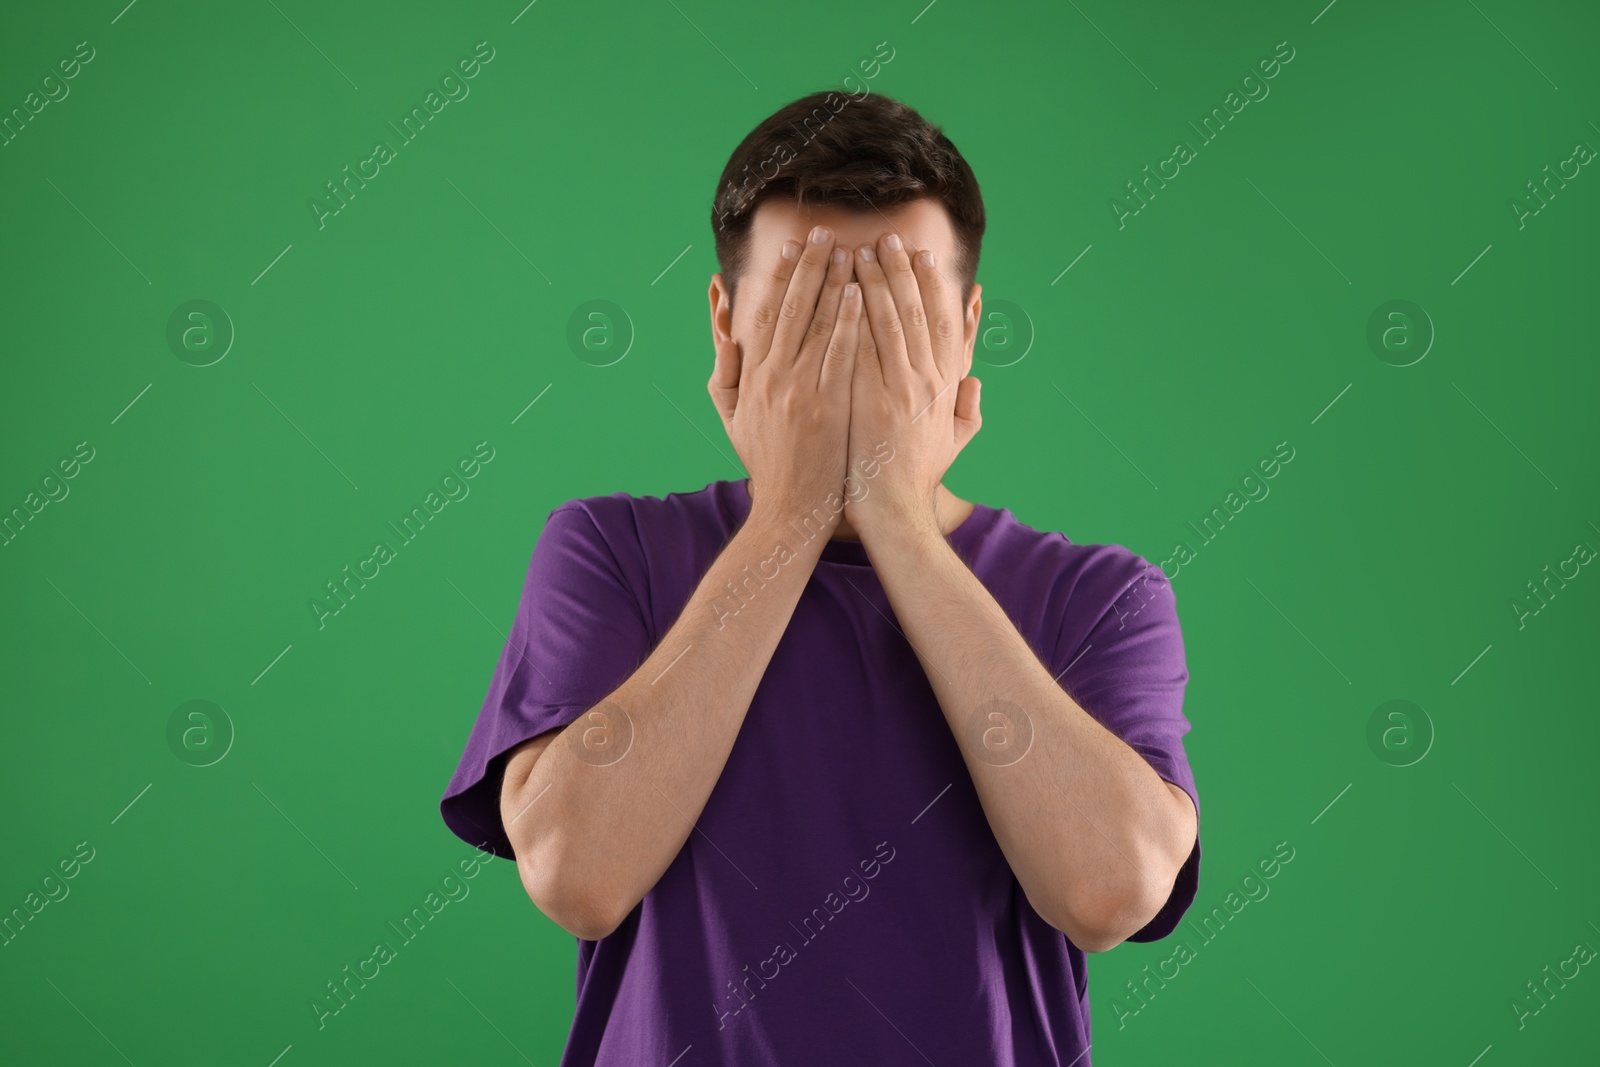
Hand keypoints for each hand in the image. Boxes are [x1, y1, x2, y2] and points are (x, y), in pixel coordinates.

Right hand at [707, 225, 861, 528]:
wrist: (789, 508)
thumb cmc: (765, 461)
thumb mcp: (730, 413)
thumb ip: (725, 365)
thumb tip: (722, 318)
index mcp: (752, 375)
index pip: (767, 313)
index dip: (781, 276)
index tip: (793, 247)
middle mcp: (774, 376)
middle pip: (793, 307)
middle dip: (810, 265)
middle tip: (824, 232)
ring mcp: (801, 390)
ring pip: (818, 324)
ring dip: (834, 282)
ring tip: (849, 250)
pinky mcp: (827, 406)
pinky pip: (840, 354)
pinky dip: (848, 321)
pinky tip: (859, 293)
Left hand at [843, 233, 980, 536]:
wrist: (891, 510)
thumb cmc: (916, 478)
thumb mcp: (954, 443)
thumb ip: (969, 410)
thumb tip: (975, 382)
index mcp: (946, 386)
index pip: (945, 323)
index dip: (936, 287)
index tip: (925, 258)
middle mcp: (927, 380)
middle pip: (917, 311)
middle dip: (902, 270)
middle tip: (889, 238)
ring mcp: (899, 387)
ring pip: (888, 320)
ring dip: (875, 281)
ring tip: (859, 249)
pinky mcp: (869, 397)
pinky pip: (860, 344)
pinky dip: (852, 314)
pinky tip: (840, 288)